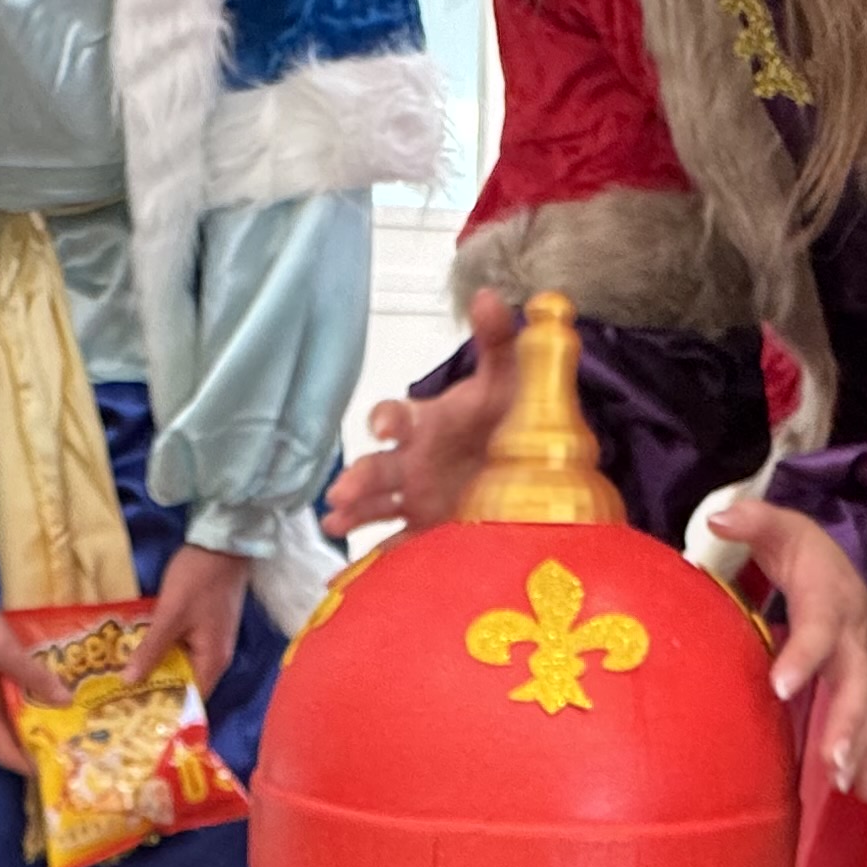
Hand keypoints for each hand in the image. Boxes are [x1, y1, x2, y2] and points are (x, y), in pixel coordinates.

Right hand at [0, 583, 69, 775]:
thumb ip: (32, 675)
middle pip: (6, 737)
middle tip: (73, 740)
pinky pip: (1, 696)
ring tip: (65, 717)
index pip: (4, 752)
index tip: (60, 767)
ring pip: (5, 715)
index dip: (29, 765)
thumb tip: (65, 702)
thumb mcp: (2, 648)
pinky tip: (43, 688)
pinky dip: (22, 698)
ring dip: (30, 718)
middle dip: (36, 742)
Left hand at [140, 545, 253, 701]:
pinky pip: (184, 649)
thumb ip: (151, 651)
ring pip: (183, 665)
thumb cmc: (197, 580)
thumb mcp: (170, 616)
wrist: (221, 542)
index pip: (190, 700)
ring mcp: (214, 640)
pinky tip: (142, 650)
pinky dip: (165, 652)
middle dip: (156, 690)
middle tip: (121, 697)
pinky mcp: (207, 626)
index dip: (164, 709)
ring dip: (159, 670)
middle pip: (186, 684)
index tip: (134, 715)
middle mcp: (217, 657)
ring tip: (125, 678)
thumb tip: (129, 683)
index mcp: (213, 661)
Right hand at [323, 290, 521, 536]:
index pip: (398, 417)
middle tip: (341, 494)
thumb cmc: (510, 416)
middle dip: (358, 478)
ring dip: (355, 513)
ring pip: (377, 506)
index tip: (383, 427)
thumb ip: (497, 341)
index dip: (386, 419)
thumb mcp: (509, 378)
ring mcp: (416, 498)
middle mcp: (413, 461)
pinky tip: (350, 572)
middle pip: (376, 467)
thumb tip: (487, 294)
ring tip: (335, 524)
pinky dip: (377, 559)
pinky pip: (398, 547)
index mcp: (428, 424)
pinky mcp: (428, 531)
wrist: (532, 465)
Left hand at [707, 495, 866, 796]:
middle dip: (847, 721)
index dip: (803, 656)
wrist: (846, 564)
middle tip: (830, 759)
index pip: (818, 628)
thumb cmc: (805, 552)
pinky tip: (865, 795)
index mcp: (830, 600)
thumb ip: (753, 521)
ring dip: (861, 748)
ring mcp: (864, 662)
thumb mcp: (782, 528)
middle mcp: (855, 635)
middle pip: (858, 681)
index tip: (780, 686)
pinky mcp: (864, 684)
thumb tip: (717, 518)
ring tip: (846, 784)